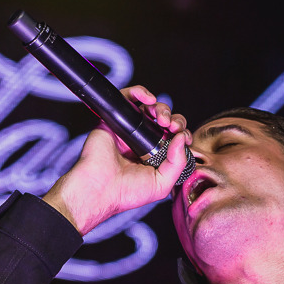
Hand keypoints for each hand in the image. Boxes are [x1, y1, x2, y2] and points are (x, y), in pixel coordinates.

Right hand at [43, 86, 192, 234]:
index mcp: (156, 155)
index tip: (183, 137)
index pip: (175, 137)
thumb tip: (182, 138)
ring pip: (150, 107)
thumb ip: (177, 162)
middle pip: (166, 120)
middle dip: (175, 119)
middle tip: (171, 127)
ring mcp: (130, 129)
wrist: (100, 188)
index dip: (182, 133)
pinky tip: (148, 100)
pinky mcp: (115, 119)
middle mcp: (144, 140)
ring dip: (161, 108)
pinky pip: (128, 97)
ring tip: (161, 118)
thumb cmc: (127, 191)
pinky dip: (140, 91)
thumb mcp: (162, 183)